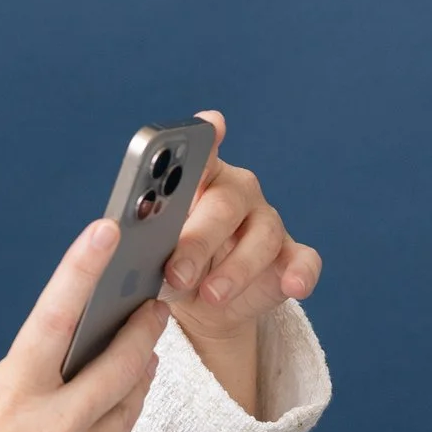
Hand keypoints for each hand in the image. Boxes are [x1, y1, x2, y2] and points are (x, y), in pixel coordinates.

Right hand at [0, 218, 169, 431]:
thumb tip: (19, 383)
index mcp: (10, 396)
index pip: (56, 315)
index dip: (84, 267)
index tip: (109, 231)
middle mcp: (50, 427)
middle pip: (121, 366)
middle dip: (143, 330)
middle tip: (157, 304)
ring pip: (124, 410)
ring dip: (139, 376)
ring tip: (146, 354)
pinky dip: (105, 422)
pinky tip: (108, 407)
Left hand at [160, 109, 321, 351]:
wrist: (201, 305)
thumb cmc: (170, 266)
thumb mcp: (147, 253)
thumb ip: (141, 238)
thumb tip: (128, 241)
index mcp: (198, 180)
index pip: (200, 154)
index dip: (204, 141)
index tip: (209, 126)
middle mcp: (237, 192)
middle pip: (224, 204)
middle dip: (198, 240)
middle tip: (175, 272)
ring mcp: (267, 222)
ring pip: (262, 236)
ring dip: (236, 269)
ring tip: (211, 296)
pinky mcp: (290, 256)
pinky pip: (303, 259)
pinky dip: (301, 272)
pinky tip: (294, 287)